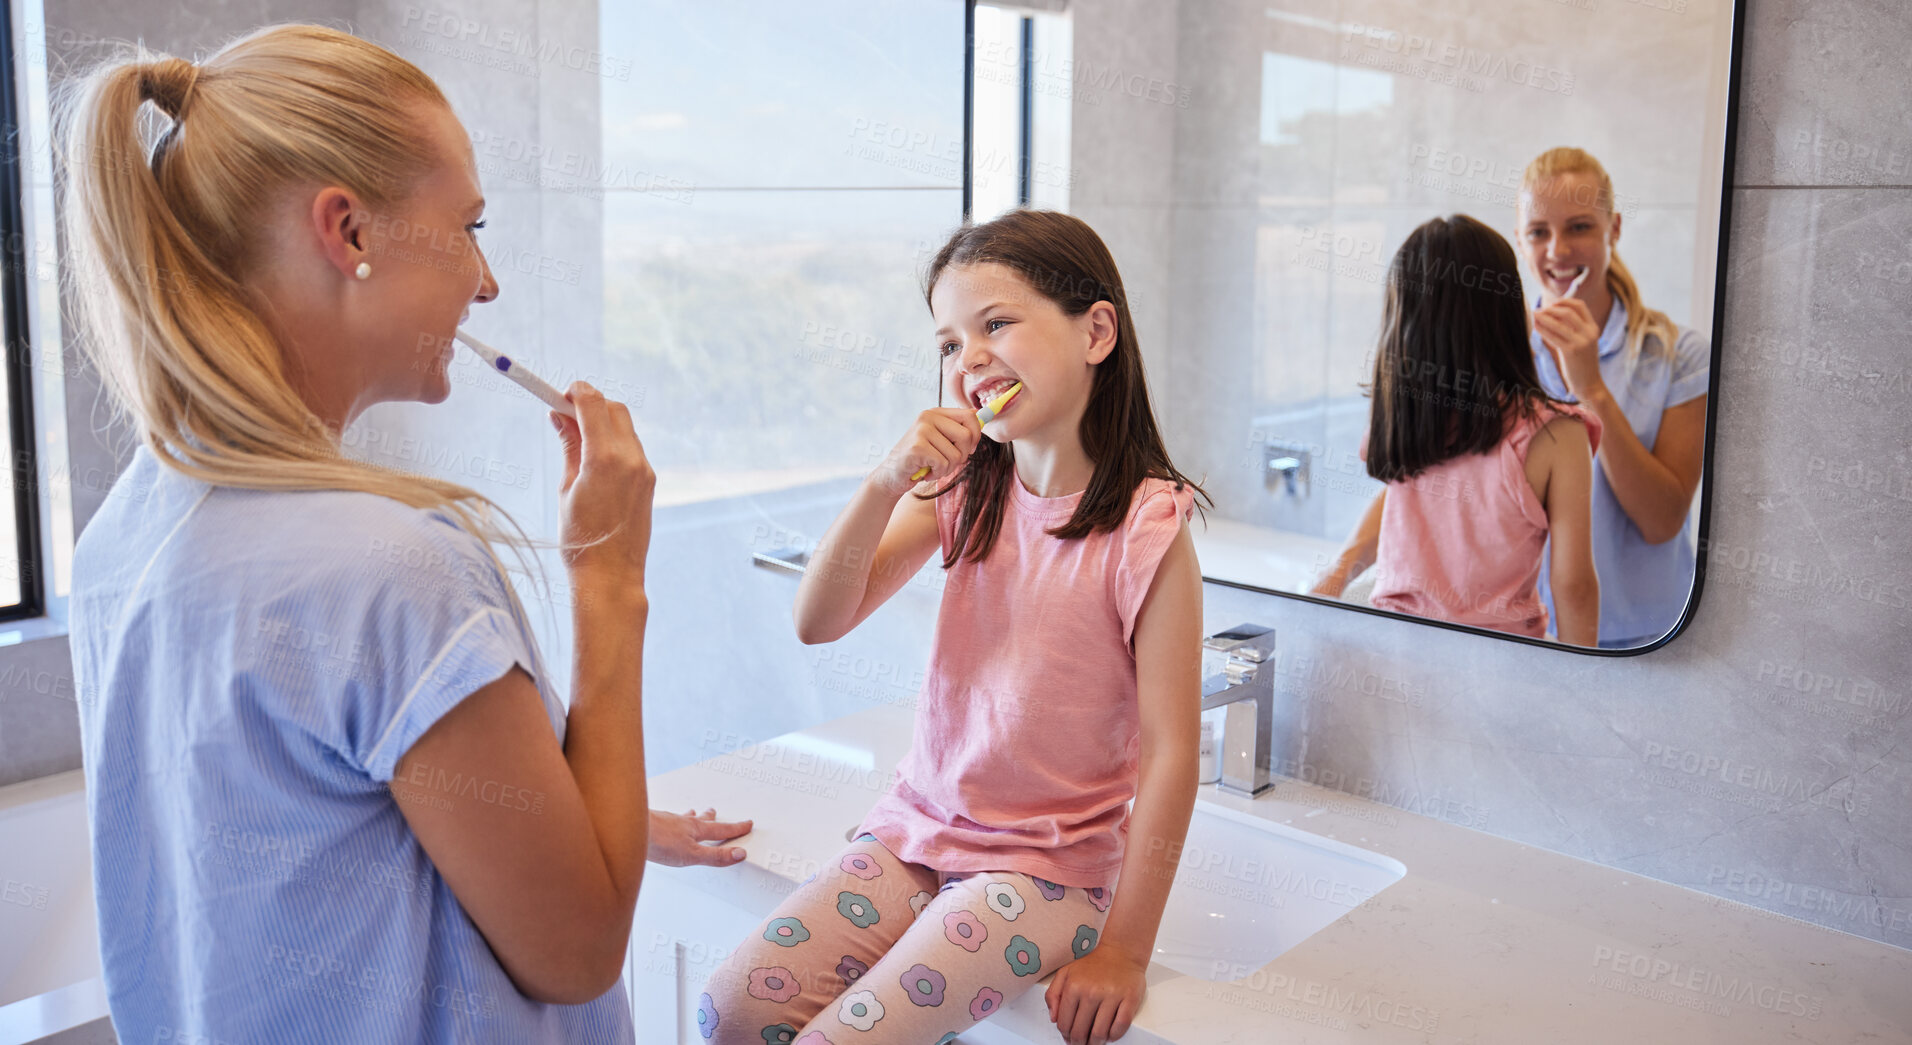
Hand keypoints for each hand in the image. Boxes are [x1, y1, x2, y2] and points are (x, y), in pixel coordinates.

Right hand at [551, 382, 655, 587]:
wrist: (610, 576)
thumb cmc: (580, 538)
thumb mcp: (566, 488)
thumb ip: (569, 447)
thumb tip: (560, 416)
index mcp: (604, 459)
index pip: (593, 403)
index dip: (575, 392)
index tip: (559, 395)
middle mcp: (631, 459)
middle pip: (614, 409)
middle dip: (590, 403)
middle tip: (565, 414)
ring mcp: (644, 470)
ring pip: (625, 427)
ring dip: (603, 422)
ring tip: (576, 437)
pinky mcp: (649, 481)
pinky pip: (632, 447)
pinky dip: (614, 441)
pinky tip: (594, 457)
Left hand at [647, 807, 753, 867]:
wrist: (630, 828)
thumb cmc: (659, 841)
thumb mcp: (692, 855)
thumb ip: (715, 856)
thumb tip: (739, 854)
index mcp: (695, 830)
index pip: (721, 829)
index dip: (736, 828)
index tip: (747, 823)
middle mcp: (682, 822)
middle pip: (701, 820)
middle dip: (710, 818)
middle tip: (716, 812)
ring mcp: (665, 821)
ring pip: (682, 818)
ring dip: (690, 816)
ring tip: (691, 812)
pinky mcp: (651, 823)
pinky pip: (665, 820)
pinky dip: (670, 820)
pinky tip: (663, 821)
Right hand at [870, 407, 982, 495]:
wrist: (892, 475)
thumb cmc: (920, 460)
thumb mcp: (941, 441)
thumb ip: (958, 431)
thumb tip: (984, 419)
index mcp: (936, 413)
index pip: (971, 416)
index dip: (976, 435)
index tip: (968, 449)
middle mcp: (928, 417)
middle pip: (967, 436)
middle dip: (961, 456)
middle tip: (946, 461)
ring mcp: (921, 430)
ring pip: (956, 455)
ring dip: (947, 468)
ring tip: (932, 467)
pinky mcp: (917, 447)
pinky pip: (943, 464)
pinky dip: (937, 474)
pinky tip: (925, 471)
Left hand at [1045, 947, 1146, 1043]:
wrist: (1121, 952)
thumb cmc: (1093, 965)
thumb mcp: (1065, 973)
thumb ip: (1053, 994)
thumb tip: (1053, 1018)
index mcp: (1074, 986)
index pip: (1065, 1023)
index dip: (1065, 1035)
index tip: (1068, 1038)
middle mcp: (1091, 992)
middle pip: (1080, 1031)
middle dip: (1079, 1043)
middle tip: (1081, 1044)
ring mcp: (1111, 996)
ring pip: (1100, 1033)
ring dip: (1095, 1043)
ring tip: (1094, 1042)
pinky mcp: (1129, 999)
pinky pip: (1120, 1026)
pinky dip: (1114, 1036)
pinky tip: (1110, 1035)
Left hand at [1532, 297, 1606, 401]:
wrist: (1589, 384)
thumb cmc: (1582, 363)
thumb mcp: (1584, 342)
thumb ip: (1574, 329)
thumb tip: (1554, 314)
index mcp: (1593, 328)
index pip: (1580, 306)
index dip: (1564, 301)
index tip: (1551, 304)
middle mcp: (1589, 332)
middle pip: (1568, 311)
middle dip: (1551, 309)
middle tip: (1539, 310)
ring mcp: (1581, 342)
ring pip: (1559, 323)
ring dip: (1544, 317)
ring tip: (1534, 314)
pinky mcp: (1571, 351)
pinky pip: (1553, 336)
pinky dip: (1543, 329)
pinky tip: (1536, 327)